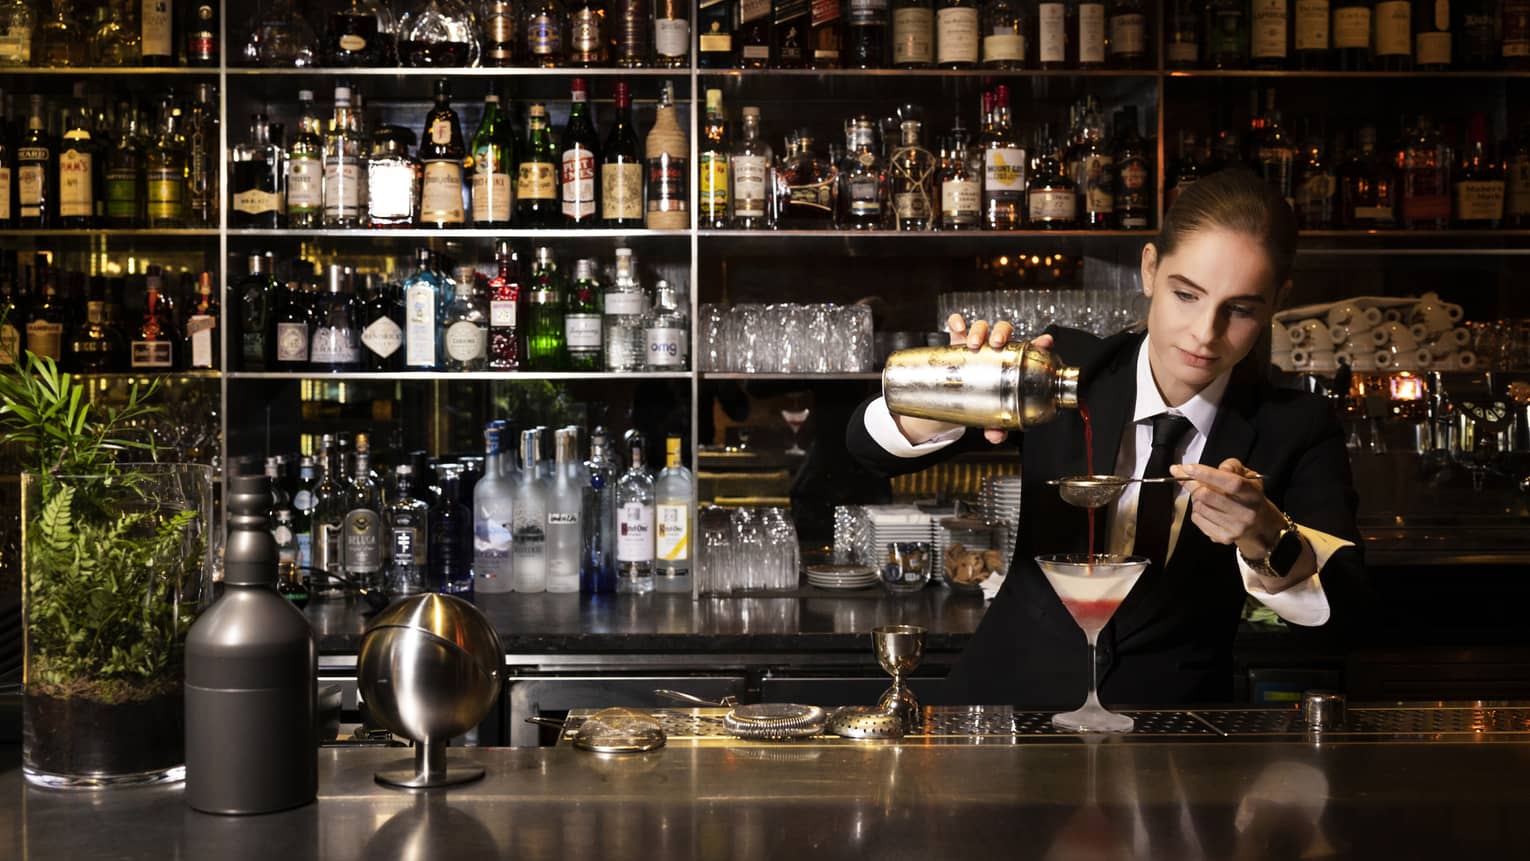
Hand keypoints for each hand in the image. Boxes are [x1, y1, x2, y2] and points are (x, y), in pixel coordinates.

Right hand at [946, 314, 1052, 443]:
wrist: (959, 396)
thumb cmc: (984, 400)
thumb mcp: (992, 414)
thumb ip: (997, 425)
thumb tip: (995, 436)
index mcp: (1012, 362)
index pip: (1030, 348)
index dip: (1040, 342)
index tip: (1045, 341)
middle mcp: (996, 348)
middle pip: (1004, 330)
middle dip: (1001, 333)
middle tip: (996, 344)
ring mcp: (977, 344)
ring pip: (982, 327)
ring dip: (979, 331)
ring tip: (974, 344)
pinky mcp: (957, 342)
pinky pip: (957, 327)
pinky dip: (957, 322)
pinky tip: (958, 326)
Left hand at [1169, 458, 1286, 558]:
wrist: (1259, 524)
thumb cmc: (1249, 496)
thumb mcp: (1247, 475)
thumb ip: (1233, 466)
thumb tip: (1221, 468)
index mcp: (1253, 494)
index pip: (1231, 483)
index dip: (1207, 474)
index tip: (1188, 467)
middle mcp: (1246, 513)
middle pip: (1207, 495)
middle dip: (1192, 484)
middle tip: (1189, 477)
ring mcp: (1234, 528)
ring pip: (1199, 507)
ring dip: (1195, 497)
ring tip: (1205, 495)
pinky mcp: (1223, 537)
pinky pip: (1197, 519)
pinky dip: (1196, 510)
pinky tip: (1207, 508)